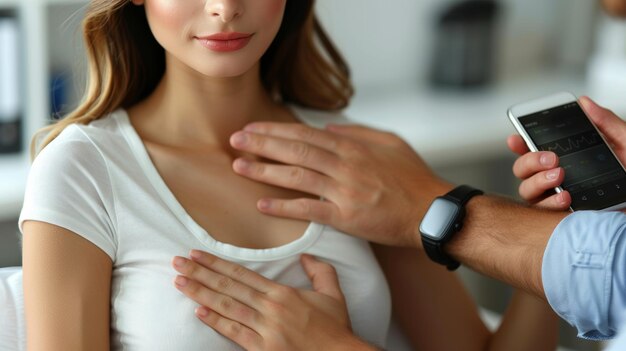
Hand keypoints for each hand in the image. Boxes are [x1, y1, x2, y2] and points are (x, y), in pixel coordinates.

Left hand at [172, 251, 370, 350]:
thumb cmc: (335, 329)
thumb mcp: (333, 293)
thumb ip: (320, 271)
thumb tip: (305, 256)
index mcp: (283, 293)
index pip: (242, 274)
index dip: (217, 263)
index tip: (198, 254)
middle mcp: (270, 308)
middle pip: (228, 286)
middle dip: (200, 273)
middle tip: (178, 262)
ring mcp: (265, 329)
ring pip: (226, 306)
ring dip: (200, 293)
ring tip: (180, 282)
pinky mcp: (263, 349)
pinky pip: (234, 332)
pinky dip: (215, 321)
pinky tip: (198, 311)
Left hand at [229, 123, 451, 247]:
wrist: (431, 211)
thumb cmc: (412, 177)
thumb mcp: (390, 142)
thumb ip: (358, 132)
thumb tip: (328, 128)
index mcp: (353, 147)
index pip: (305, 133)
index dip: (276, 130)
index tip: (253, 128)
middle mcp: (345, 165)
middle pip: (295, 150)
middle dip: (262, 144)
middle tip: (235, 141)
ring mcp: (344, 190)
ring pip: (297, 176)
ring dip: (265, 171)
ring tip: (239, 167)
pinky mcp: (346, 217)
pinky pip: (310, 210)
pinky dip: (285, 207)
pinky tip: (262, 204)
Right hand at [507, 96, 625, 209]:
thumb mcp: (625, 144)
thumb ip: (606, 123)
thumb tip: (585, 103)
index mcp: (568, 159)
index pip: (533, 150)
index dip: (519, 144)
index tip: (516, 138)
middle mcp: (557, 179)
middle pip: (523, 170)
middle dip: (530, 161)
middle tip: (551, 158)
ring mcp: (557, 199)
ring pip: (527, 191)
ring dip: (537, 181)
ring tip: (559, 176)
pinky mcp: (563, 219)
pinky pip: (543, 213)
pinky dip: (551, 204)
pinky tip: (566, 196)